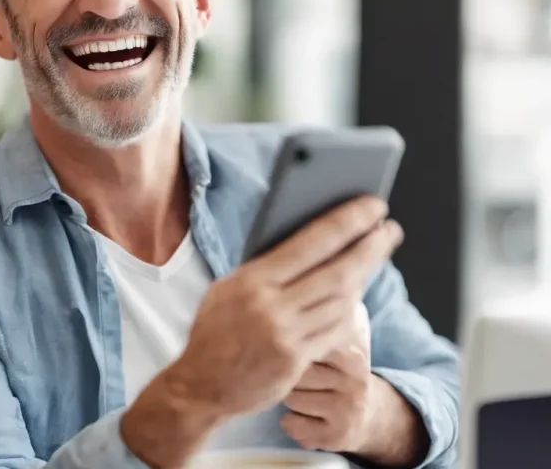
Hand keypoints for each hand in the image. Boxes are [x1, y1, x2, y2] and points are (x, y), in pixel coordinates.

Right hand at [122, 197, 402, 468]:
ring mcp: (286, 338)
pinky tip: (354, 295)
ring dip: (363, 277)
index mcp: (252, 280)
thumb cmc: (215, 329)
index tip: (372, 207)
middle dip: (371, 248)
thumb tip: (309, 241)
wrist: (201, 383)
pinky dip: (349, 310)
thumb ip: (266, 267)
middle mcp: (271, 308)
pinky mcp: (296, 362)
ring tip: (372, 257)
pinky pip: (336, 331)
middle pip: (337, 273)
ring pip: (342, 302)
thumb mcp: (229, 287)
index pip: (311, 243)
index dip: (347, 222)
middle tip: (391, 230)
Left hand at [281, 306, 429, 467]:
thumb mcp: (340, 335)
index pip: (307, 341)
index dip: (291, 343)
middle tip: (299, 371)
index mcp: (353, 353)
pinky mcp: (336, 437)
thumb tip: (302, 278)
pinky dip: (291, 421)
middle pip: (295, 370)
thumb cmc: (339, 367)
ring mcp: (347, 411)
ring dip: (287, 396)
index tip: (285, 343)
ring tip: (304, 390)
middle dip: (288, 371)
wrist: (367, 413)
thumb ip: (321, 311)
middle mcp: (355, 382)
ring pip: (291, 397)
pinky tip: (304, 414)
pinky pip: (293, 425)